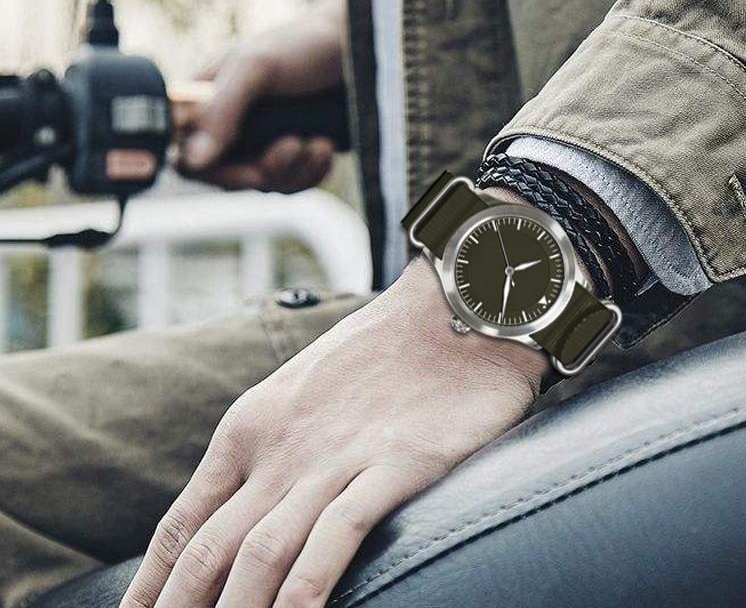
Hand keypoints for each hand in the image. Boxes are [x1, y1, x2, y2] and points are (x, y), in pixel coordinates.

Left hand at [121, 257, 548, 607]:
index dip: (152, 587)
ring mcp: (334, 456)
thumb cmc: (377, 356)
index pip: (183, 524)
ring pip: (261, 552)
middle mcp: (279, 447)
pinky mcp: (392, 463)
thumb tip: (242, 511)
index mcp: (249, 427)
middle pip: (208, 551)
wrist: (445, 313)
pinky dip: (307, 588)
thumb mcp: (300, 396)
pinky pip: (337, 535)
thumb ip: (269, 448)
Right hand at [177, 0, 344, 192]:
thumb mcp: (255, 68)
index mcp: (204, 102)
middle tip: (295, 144)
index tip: (253, 167)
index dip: (214, 172)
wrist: (357, 45)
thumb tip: (192, 160)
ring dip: (296, 170)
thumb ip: (221, 109)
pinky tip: (326, 148)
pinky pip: (292, 184)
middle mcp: (228, 125)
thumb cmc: (301, 44)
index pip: (184, 157)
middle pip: (229, 179)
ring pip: (265, 184)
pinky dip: (312, 173)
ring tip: (321, 143)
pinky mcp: (292, 153)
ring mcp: (260, 141)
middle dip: (268, 170)